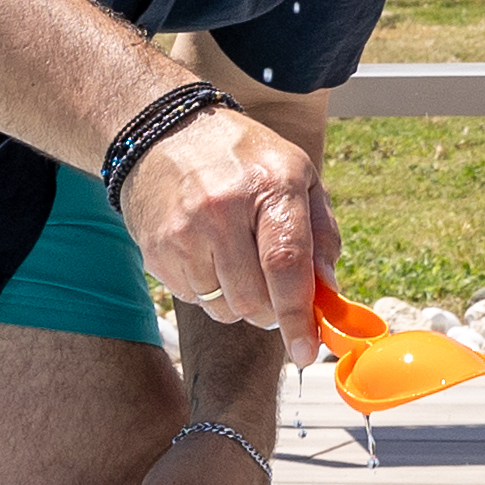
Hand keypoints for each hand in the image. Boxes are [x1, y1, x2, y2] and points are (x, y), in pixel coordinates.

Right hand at [121, 102, 334, 338]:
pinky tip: (207, 253)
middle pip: (255, 299)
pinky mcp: (157, 250)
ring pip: (225, 307)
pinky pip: (194, 299)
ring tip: (236, 258)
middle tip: (274, 291)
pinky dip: (209, 290)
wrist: (162, 133)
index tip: (306, 350)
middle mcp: (223, 209)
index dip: (299, 316)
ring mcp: (184, 232)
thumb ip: (322, 235)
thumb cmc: (242, 158)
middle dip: (272, 310)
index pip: (286, 265)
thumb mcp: (298, 175)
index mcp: (270, 185)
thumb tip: (328, 295)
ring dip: (239, 301)